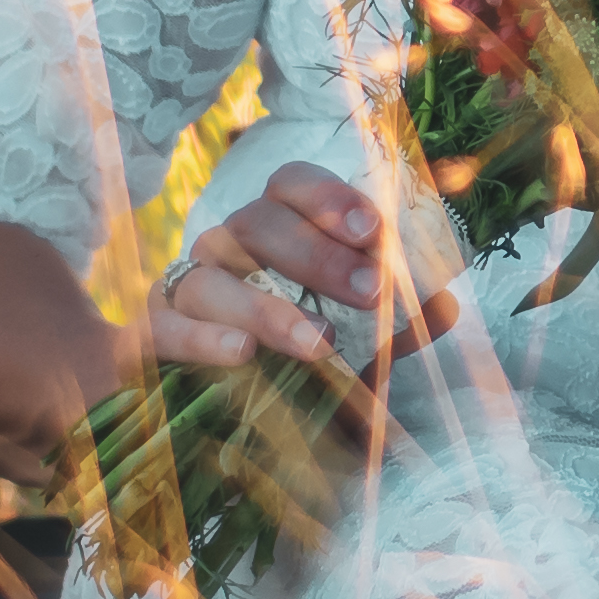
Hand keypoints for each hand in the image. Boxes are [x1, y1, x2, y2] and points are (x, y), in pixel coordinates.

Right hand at [146, 162, 460, 393]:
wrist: (231, 414)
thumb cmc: (304, 359)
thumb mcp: (361, 342)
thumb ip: (398, 321)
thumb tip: (446, 307)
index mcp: (275, 226)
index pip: (292, 184)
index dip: (329, 199)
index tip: (374, 232)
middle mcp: (226, 245)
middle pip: (259, 223)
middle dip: (319, 257)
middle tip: (370, 296)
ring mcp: (185, 286)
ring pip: (214, 278)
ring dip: (268, 309)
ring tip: (318, 344)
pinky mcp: (152, 334)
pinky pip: (165, 327)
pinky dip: (202, 339)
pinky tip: (242, 354)